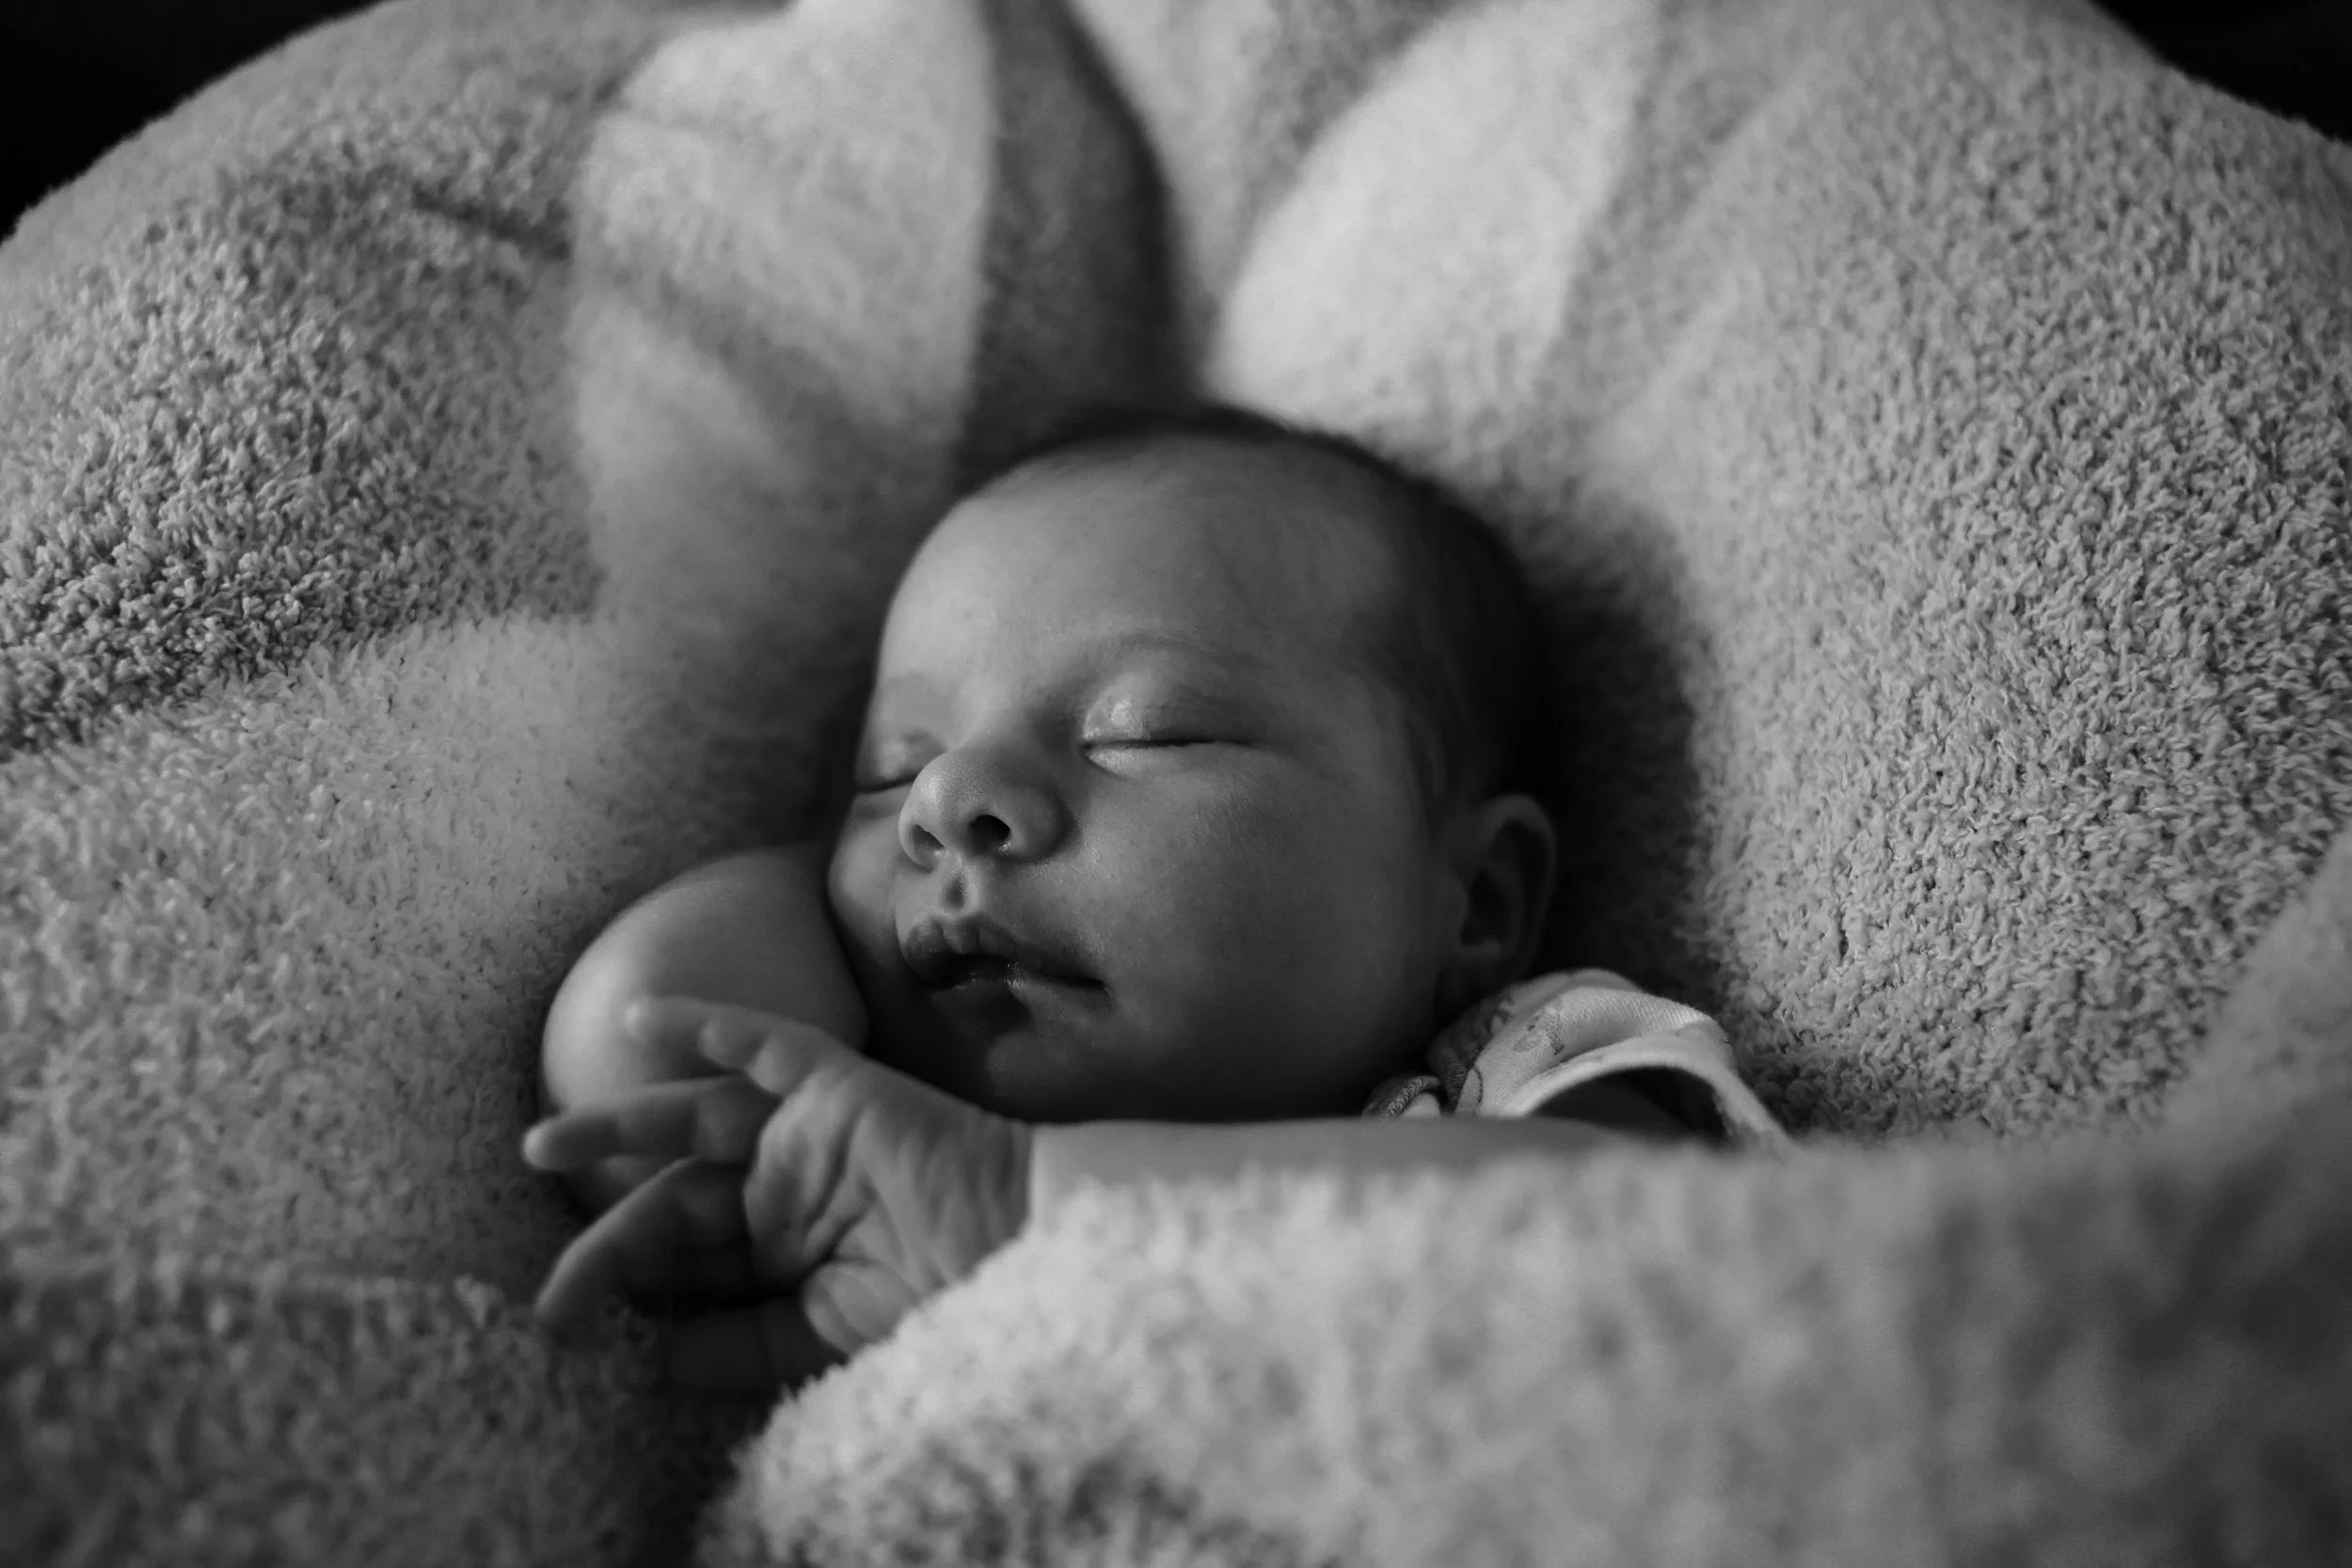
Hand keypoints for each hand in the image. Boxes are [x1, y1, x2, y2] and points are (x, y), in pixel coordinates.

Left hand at [521, 997, 1031, 1393]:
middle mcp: (788, 1185)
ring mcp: (810, 1132)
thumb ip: (743, 1344)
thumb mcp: (822, 1337)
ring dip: (619, 1122)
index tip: (564, 1322)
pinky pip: (769, 1045)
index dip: (623, 1282)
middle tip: (543, 1277)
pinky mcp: (838, 1087)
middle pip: (676, 1194)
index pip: (688, 1257)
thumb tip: (659, 1356)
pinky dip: (715, 1026)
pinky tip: (646, 1020)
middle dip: (604, 1232)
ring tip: (543, 1143)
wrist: (1019, 1250)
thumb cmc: (941, 1299)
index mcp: (786, 1247)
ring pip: (698, 1113)